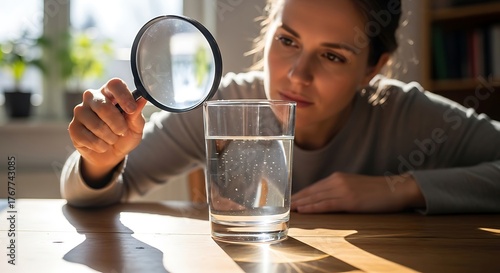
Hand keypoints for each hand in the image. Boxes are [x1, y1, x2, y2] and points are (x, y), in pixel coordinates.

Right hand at [68, 78, 147, 186]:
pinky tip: (102, 145)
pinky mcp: (73, 127)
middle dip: (117, 124)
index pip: (114, 84)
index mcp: (109, 92)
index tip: (131, 110)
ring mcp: (80, 112)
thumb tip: (142, 99)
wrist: (111, 154)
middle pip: (104, 107)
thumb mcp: (135, 126)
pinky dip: (101, 146)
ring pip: (97, 125)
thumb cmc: (124, 135)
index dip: (123, 96)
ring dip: (110, 137)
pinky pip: (88, 138)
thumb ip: (137, 114)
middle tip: (123, 132)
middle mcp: (92, 98)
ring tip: (112, 139)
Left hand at [291, 172, 424, 212]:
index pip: (314, 187)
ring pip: (315, 198)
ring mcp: (342, 190)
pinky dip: (313, 207)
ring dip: (301, 204)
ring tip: (289, 209)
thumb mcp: (353, 186)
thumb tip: (324, 199)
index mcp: (337, 177)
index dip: (300, 194)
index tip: (289, 199)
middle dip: (297, 199)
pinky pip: (326, 204)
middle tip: (283, 205)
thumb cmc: (376, 190)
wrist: (395, 189)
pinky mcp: (349, 200)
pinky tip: (303, 210)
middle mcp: (337, 181)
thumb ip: (338, 190)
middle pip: (311, 191)